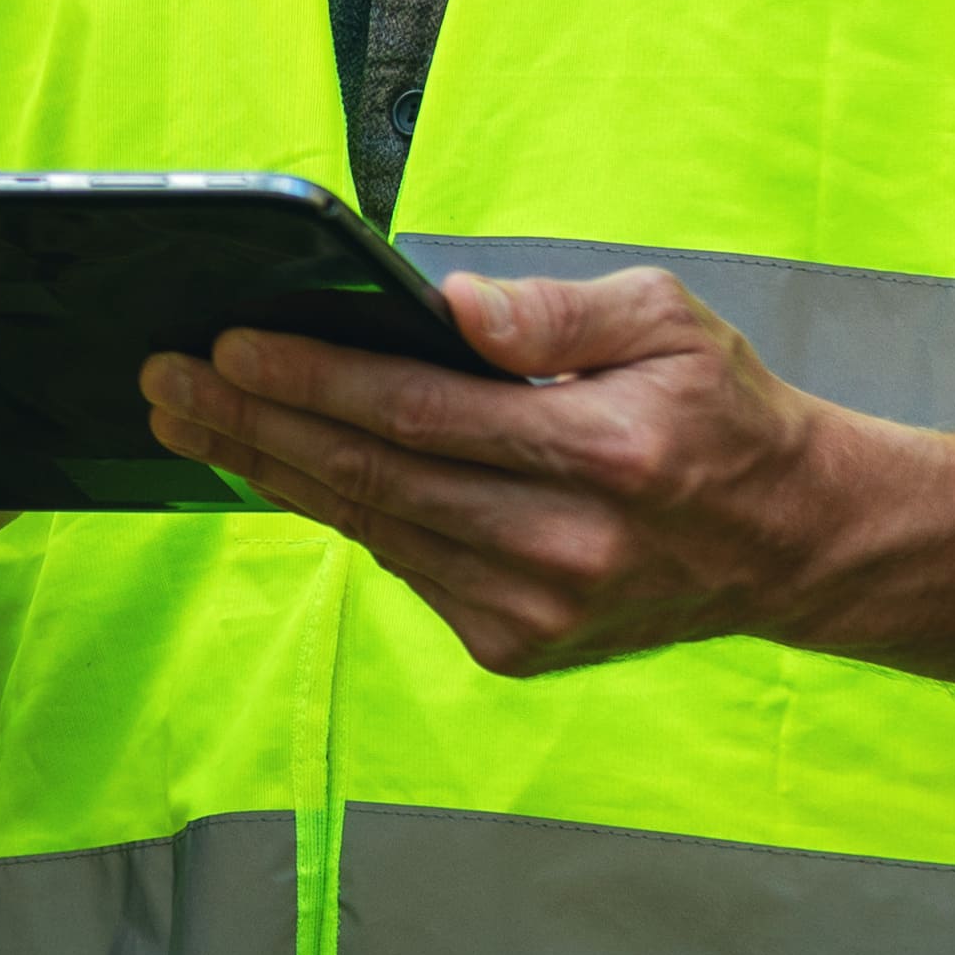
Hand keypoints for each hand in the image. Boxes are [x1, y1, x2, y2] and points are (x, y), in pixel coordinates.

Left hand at [141, 267, 891, 677]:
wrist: (789, 544)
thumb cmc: (720, 412)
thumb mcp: (667, 320)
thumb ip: (557, 311)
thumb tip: (452, 307)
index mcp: (605, 454)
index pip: (422, 412)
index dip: (315, 378)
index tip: (228, 345)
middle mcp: (563, 547)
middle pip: (372, 477)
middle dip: (252, 423)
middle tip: (165, 379)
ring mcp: (534, 610)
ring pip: (370, 528)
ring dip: (270, 469)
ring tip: (191, 417)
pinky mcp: (514, 647)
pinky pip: (402, 562)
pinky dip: (340, 511)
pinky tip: (280, 464)